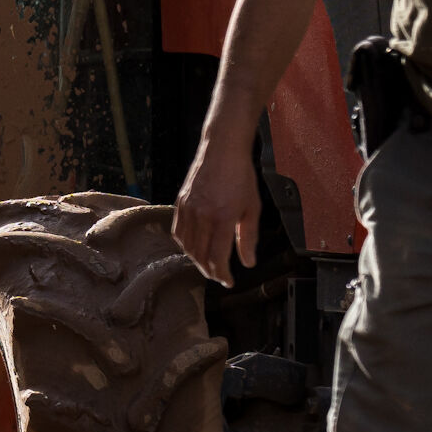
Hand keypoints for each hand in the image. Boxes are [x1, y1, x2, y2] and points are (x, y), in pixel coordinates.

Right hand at [174, 119, 263, 286]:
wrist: (222, 149)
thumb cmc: (241, 176)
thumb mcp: (252, 208)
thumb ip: (248, 238)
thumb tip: (248, 263)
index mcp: (222, 218)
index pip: (217, 257)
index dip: (222, 274)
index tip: (228, 282)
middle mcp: (202, 216)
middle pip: (200, 255)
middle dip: (210, 270)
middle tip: (219, 276)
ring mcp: (188, 209)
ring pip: (187, 246)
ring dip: (197, 260)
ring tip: (207, 264)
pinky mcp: (180, 203)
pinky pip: (178, 232)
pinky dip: (185, 244)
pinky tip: (194, 247)